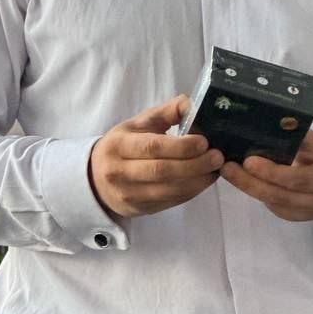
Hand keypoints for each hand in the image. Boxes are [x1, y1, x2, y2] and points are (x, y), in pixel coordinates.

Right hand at [89, 95, 224, 217]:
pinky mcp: (139, 210)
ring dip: (197, 181)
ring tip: (216, 169)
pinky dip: (191, 192)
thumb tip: (193, 103)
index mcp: (118, 145)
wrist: (95, 178)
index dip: (180, 146)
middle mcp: (119, 172)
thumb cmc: (123, 145)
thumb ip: (166, 112)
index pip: (151, 146)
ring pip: (168, 190)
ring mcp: (128, 194)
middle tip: (217, 157)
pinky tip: (204, 181)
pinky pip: (170, 202)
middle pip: (162, 171)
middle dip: (194, 165)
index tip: (204, 142)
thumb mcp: (138, 124)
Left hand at [220, 129, 312, 222]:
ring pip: (271, 202)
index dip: (272, 172)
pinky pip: (270, 204)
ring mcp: (302, 213)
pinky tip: (239, 178)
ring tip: (227, 170)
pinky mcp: (291, 217)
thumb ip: (301, 139)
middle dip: (249, 182)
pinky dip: (254, 191)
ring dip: (247, 186)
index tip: (249, 160)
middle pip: (278, 195)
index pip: (297, 179)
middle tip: (227, 167)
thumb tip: (273, 125)